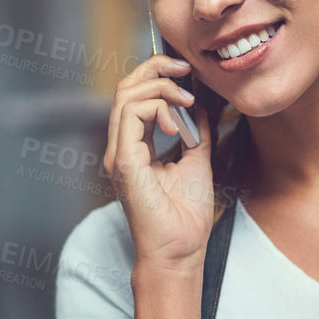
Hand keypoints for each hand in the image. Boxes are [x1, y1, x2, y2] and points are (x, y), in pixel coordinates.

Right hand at [103, 53, 218, 271]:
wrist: (181, 250)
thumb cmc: (186, 216)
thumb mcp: (197, 160)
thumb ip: (195, 131)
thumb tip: (199, 104)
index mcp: (135, 146)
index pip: (135, 94)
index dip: (157, 73)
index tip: (187, 71)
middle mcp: (122, 146)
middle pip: (125, 87)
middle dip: (155, 67)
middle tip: (184, 67)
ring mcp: (119, 153)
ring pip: (125, 95)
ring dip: (161, 88)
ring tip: (186, 101)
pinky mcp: (124, 160)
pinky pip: (132, 114)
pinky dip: (158, 108)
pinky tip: (177, 124)